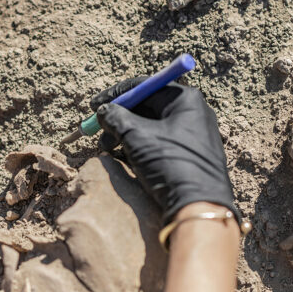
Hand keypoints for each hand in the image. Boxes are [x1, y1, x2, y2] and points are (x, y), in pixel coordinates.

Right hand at [91, 77, 237, 223]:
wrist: (198, 205)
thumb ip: (116, 118)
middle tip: (98, 131)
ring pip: (151, 127)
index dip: (115, 95)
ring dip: (126, 135)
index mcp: (185, 99)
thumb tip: (104, 111)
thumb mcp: (136, 137)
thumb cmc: (170, 163)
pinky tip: (124, 158)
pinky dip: (139, 147)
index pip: (144, 86)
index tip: (94, 106)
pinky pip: (160, 143)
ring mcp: (193, 135)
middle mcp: (192, 112)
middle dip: (119, 118)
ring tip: (107, 148)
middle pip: (147, 107)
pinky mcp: (190, 155)